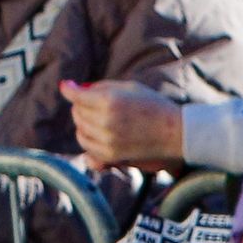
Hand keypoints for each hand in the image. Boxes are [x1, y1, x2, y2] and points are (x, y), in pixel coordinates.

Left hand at [60, 79, 182, 167]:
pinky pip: (86, 146)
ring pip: (80, 129)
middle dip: (82, 105)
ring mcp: (106, 141)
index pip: (76, 96)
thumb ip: (101, 87)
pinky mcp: (109, 156)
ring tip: (101, 117)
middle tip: (96, 102)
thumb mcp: (130, 88)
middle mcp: (105, 122)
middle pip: (77, 112)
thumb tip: (75, 88)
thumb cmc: (154, 106)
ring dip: (85, 122)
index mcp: (110, 101)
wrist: (175, 133)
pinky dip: (89, 138)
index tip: (66, 85)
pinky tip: (99, 132)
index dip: (69, 89)